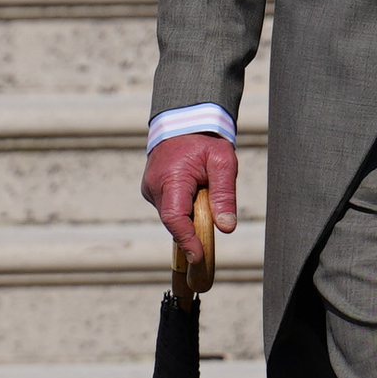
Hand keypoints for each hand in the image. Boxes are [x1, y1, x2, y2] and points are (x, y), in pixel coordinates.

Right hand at [142, 132, 238, 266]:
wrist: (185, 120)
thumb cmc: (205, 140)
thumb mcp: (223, 162)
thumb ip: (225, 195)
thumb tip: (226, 227)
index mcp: (171, 178)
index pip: (175, 218)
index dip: (187, 240)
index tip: (199, 257)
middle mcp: (154, 185)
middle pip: (173, 221)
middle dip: (193, 229)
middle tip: (213, 225)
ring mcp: (150, 188)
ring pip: (171, 216)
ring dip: (189, 217)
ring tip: (204, 194)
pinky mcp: (152, 190)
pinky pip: (169, 208)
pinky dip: (183, 210)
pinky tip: (194, 194)